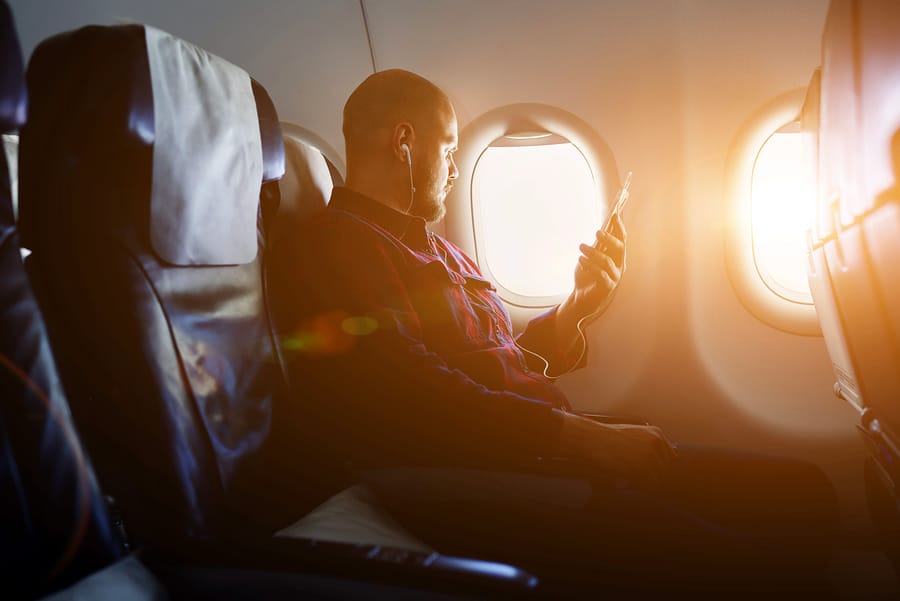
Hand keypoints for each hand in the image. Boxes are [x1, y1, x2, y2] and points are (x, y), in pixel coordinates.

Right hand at [557, 411, 675, 489]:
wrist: (591, 438)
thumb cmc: (608, 438)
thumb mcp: (634, 435)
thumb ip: (650, 446)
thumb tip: (666, 462)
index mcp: (656, 433)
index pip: (671, 458)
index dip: (659, 467)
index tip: (647, 472)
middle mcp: (656, 443)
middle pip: (665, 470)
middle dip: (651, 476)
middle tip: (633, 476)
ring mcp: (648, 455)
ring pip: (656, 480)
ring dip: (643, 482)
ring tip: (626, 477)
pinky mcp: (639, 467)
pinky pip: (645, 485)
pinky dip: (636, 486)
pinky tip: (624, 480)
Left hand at [572, 212, 625, 316]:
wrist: (582, 299)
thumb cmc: (587, 276)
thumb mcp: (590, 258)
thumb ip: (596, 247)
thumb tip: (600, 231)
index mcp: (618, 257)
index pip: (622, 240)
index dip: (620, 227)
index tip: (615, 215)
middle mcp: (620, 266)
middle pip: (620, 249)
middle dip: (609, 238)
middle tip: (597, 231)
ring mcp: (615, 277)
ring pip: (607, 261)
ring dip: (593, 252)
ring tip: (581, 246)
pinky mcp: (607, 287)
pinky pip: (601, 274)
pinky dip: (590, 265)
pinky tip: (580, 260)